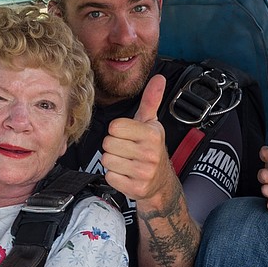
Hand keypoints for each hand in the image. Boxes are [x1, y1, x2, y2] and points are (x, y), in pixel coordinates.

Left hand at [100, 75, 178, 206]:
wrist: (161, 182)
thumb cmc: (151, 149)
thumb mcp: (151, 124)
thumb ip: (151, 100)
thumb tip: (159, 78)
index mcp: (152, 134)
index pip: (115, 127)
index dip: (117, 131)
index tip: (128, 136)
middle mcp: (149, 153)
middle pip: (108, 144)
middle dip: (114, 147)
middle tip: (126, 150)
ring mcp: (144, 172)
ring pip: (107, 161)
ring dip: (113, 162)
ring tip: (126, 162)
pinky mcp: (136, 188)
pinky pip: (109, 176)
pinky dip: (114, 176)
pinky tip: (126, 174)